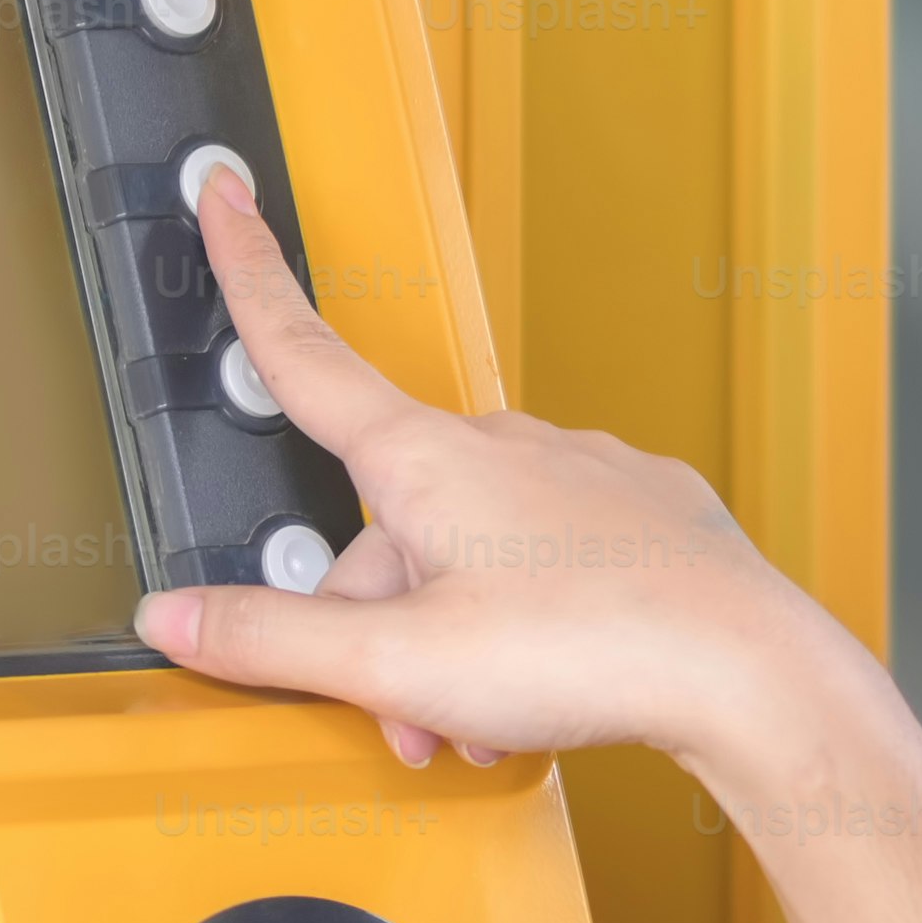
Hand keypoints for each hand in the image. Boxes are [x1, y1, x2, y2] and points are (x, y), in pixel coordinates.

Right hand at [133, 165, 839, 784]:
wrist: (746, 674)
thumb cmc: (590, 651)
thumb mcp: (397, 663)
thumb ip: (273, 639)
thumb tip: (175, 616)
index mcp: (426, 458)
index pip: (305, 353)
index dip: (250, 276)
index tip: (225, 198)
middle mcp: (504, 442)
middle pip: (385, 520)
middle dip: (374, 617)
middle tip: (401, 715)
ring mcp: (581, 472)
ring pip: (470, 549)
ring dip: (453, 639)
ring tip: (484, 723)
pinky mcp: (641, 513)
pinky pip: (549, 558)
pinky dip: (528, 623)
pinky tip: (547, 684)